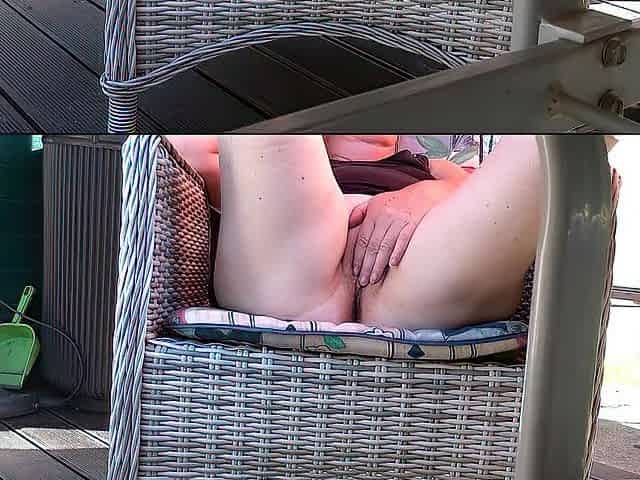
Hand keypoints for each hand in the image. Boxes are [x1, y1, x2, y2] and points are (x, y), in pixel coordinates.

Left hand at [348, 160, 469, 286]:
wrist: (429, 193)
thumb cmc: (400, 201)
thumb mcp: (377, 201)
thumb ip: (360, 212)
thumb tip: (347, 225)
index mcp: (374, 213)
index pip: (363, 239)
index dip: (358, 257)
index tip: (355, 272)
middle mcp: (385, 216)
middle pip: (372, 245)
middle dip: (366, 266)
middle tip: (362, 282)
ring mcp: (400, 220)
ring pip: (385, 246)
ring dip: (378, 265)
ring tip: (374, 280)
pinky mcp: (414, 223)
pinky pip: (404, 240)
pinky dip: (397, 252)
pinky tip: (392, 265)